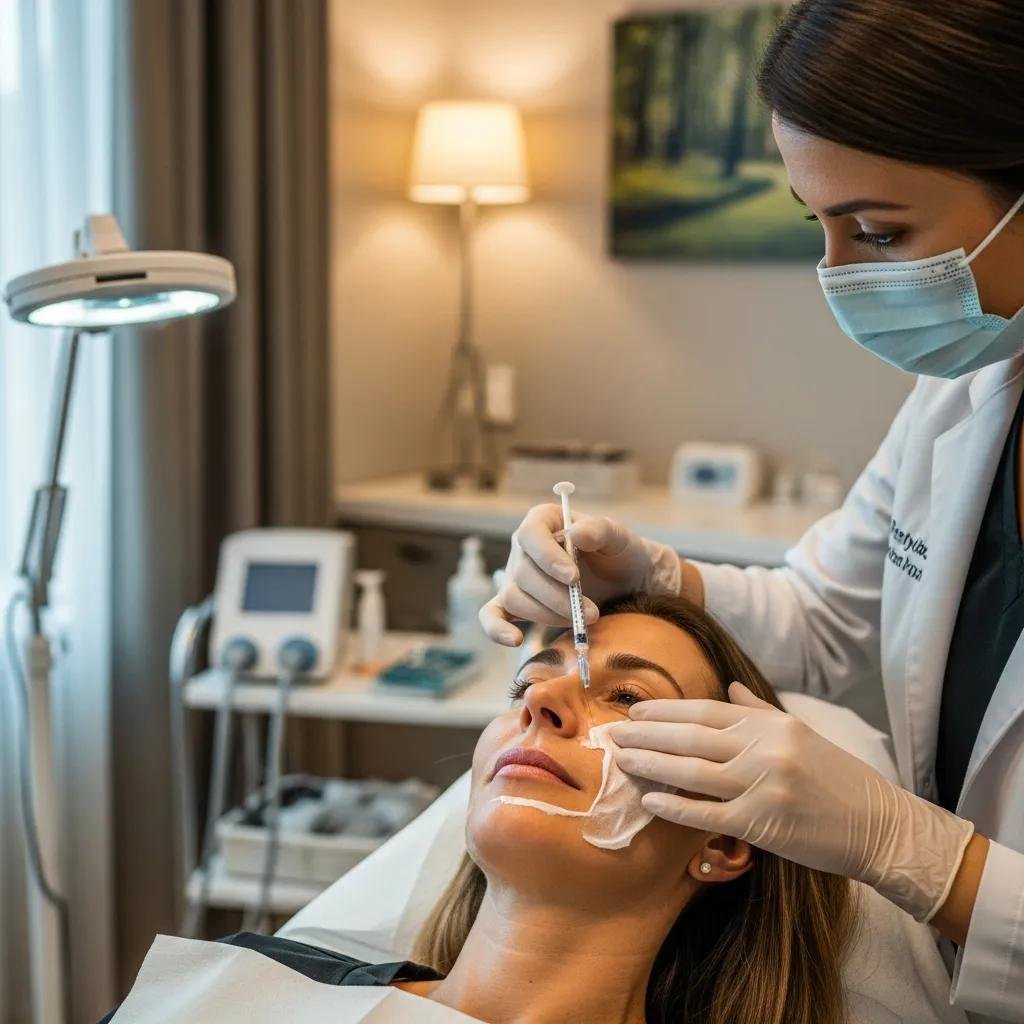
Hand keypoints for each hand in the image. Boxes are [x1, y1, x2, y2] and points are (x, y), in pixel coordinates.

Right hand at [479, 504, 680, 644]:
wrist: (623, 581)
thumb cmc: (617, 553)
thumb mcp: (618, 537)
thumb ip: (599, 530)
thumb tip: (575, 534)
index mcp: (543, 521)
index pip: (531, 534)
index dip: (547, 556)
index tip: (572, 577)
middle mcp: (522, 548)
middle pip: (524, 573)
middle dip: (557, 597)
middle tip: (591, 612)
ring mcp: (515, 577)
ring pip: (515, 598)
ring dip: (547, 615)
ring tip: (582, 621)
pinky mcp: (513, 604)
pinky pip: (493, 615)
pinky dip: (497, 629)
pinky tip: (515, 639)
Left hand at [611, 682, 974, 921]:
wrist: (879, 825)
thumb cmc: (837, 778)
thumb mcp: (801, 732)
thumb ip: (758, 711)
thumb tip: (727, 688)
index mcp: (770, 725)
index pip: (703, 711)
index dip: (664, 711)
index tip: (635, 711)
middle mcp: (763, 749)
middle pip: (689, 737)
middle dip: (646, 734)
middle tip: (614, 733)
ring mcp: (761, 786)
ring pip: (690, 772)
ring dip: (649, 765)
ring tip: (621, 760)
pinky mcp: (761, 823)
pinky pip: (706, 813)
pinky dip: (673, 806)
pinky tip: (648, 799)